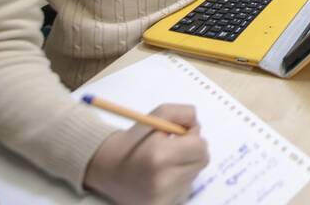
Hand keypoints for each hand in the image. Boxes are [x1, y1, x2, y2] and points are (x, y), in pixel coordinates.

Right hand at [84, 104, 207, 204]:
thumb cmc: (133, 141)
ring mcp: (162, 198)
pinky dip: (178, 181)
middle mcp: (161, 181)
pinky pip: (185, 189)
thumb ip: (182, 113)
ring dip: (185, 165)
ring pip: (194, 175)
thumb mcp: (155, 117)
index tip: (181, 134)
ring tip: (163, 163)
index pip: (200, 146)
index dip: (193, 137)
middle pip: (201, 161)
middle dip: (192, 151)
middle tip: (174, 147)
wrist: (107, 169)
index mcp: (158, 156)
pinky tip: (161, 177)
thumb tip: (198, 126)